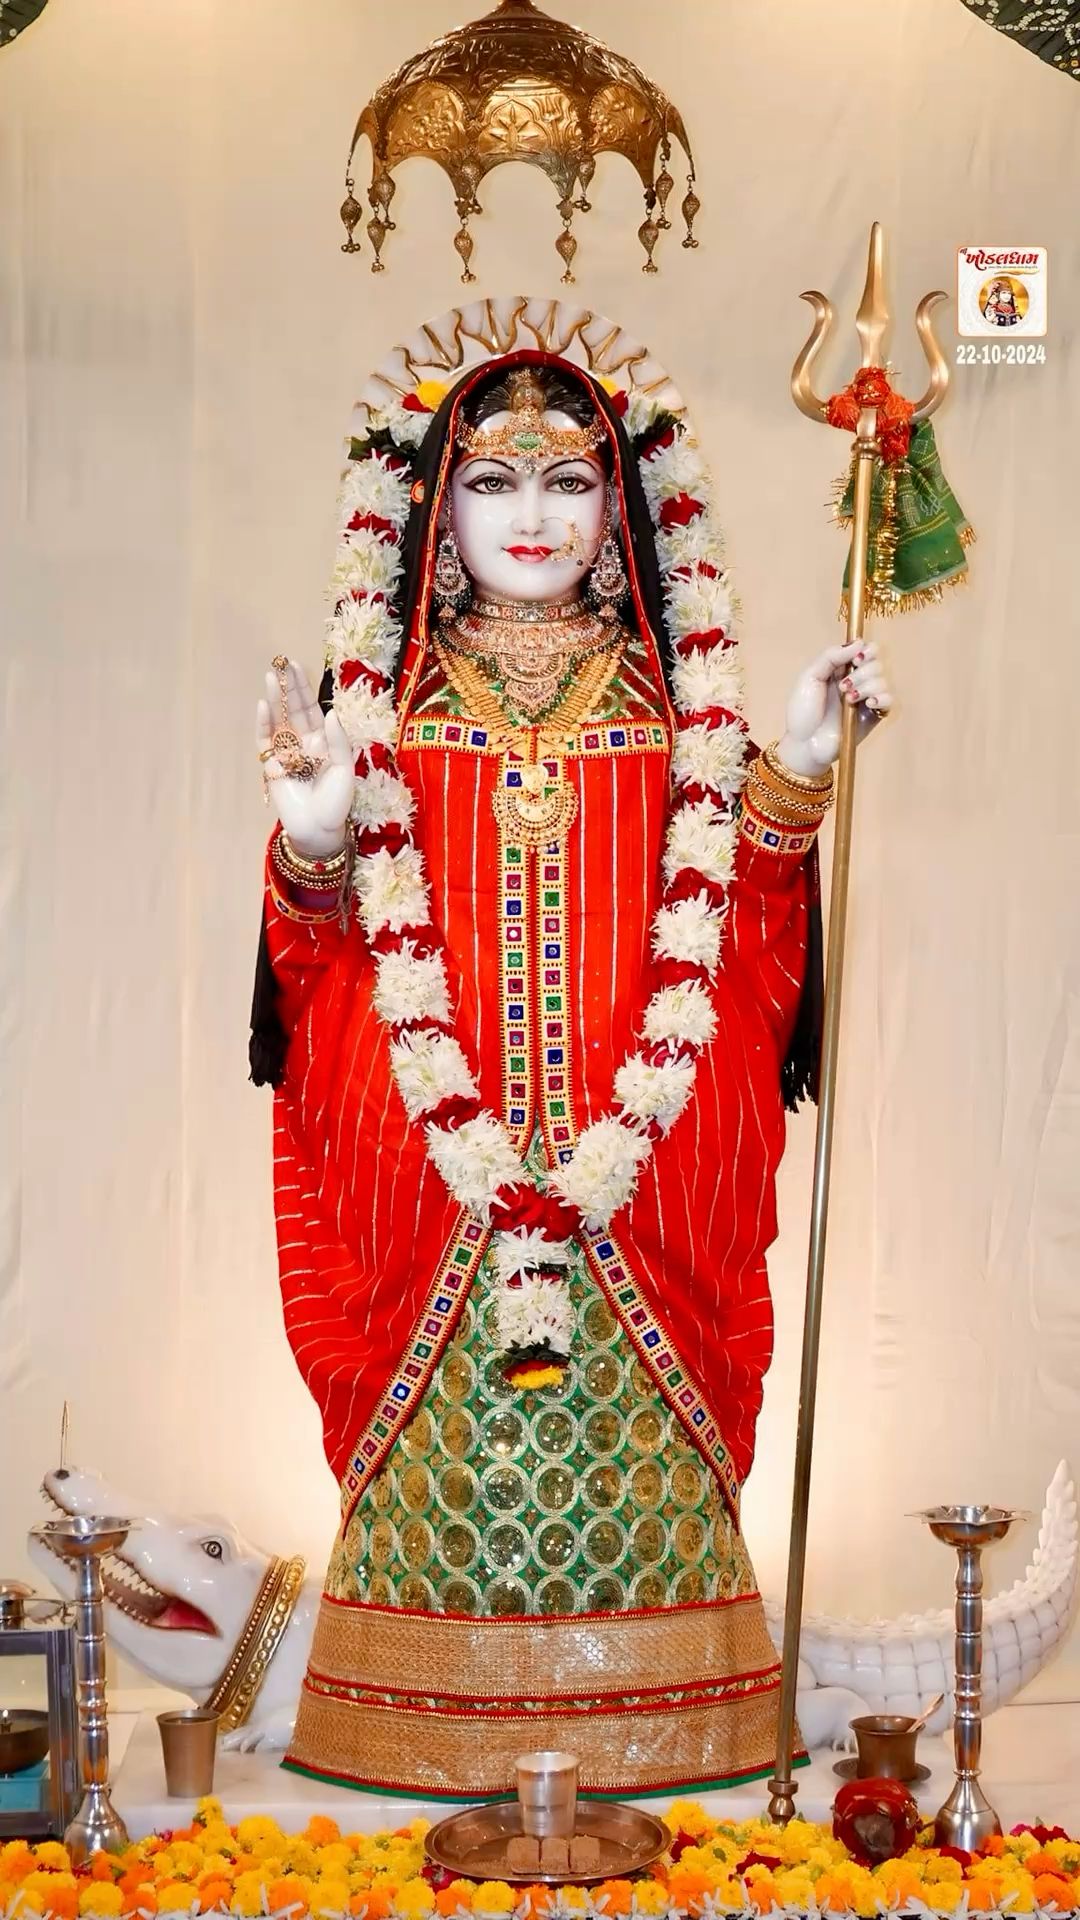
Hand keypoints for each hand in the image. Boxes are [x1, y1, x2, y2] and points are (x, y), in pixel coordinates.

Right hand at [256, 659, 354, 858]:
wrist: (319, 830)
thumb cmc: (336, 803)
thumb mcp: (344, 770)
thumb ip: (338, 741)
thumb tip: (329, 712)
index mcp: (323, 741)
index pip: (312, 708)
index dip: (305, 688)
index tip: (298, 666)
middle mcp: (304, 743)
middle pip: (294, 709)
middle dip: (288, 686)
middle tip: (282, 663)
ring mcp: (286, 753)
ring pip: (278, 720)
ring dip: (274, 699)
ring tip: (270, 677)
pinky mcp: (272, 766)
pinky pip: (265, 741)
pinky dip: (264, 724)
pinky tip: (264, 706)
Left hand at [775, 638, 892, 777]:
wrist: (804, 744)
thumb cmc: (803, 712)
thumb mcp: (810, 678)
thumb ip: (830, 657)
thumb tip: (857, 643)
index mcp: (841, 669)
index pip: (866, 650)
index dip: (866, 650)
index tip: (856, 658)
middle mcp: (856, 681)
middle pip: (876, 663)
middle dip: (861, 672)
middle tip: (843, 686)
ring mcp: (865, 699)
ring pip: (882, 680)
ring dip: (866, 686)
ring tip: (848, 699)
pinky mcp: (872, 716)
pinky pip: (889, 700)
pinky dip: (881, 698)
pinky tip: (867, 703)